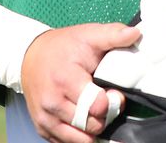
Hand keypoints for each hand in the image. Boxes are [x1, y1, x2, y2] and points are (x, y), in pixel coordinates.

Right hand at [20, 23, 139, 142]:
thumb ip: (113, 34)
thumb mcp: (88, 34)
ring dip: (94, 128)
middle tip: (105, 101)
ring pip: (82, 140)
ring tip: (94, 110)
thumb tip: (136, 33)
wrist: (29, 56)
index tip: (113, 92)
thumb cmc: (62, 47)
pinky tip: (84, 119)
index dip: (112, 102)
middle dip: (105, 116)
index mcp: (65, 79)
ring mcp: (46, 119)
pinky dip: (80, 135)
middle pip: (92, 126)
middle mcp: (52, 103)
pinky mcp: (42, 129)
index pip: (97, 106)